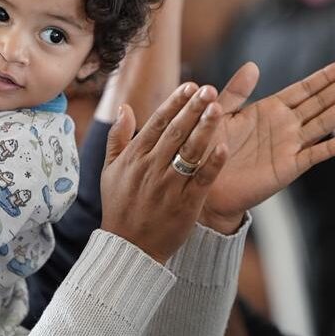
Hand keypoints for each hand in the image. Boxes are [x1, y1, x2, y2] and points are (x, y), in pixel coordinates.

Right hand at [100, 82, 230, 262]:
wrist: (128, 249)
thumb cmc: (120, 207)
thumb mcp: (109, 170)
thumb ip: (118, 138)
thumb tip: (124, 108)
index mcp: (134, 158)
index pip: (158, 123)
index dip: (175, 103)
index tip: (190, 86)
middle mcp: (151, 168)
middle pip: (176, 132)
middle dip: (193, 108)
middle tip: (208, 89)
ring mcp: (169, 187)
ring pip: (189, 152)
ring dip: (204, 128)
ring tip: (218, 108)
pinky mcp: (186, 205)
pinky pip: (201, 180)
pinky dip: (212, 163)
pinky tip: (224, 146)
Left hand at [203, 61, 334, 219]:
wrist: (204, 182)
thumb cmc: (209, 147)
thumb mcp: (220, 113)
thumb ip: (236, 91)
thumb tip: (253, 65)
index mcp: (271, 109)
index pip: (305, 89)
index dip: (326, 77)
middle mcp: (286, 125)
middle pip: (320, 103)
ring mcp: (290, 146)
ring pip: (322, 123)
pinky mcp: (288, 167)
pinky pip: (313, 155)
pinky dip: (330, 148)